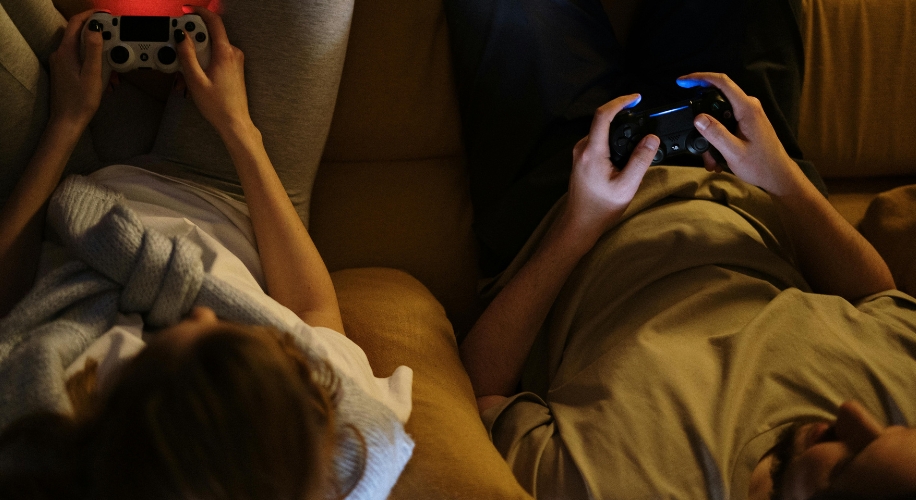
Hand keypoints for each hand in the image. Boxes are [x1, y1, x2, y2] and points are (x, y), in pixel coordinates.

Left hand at [48, 10, 106, 128]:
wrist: (68, 121)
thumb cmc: (80, 102)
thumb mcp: (92, 75)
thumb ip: (94, 50)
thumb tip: (96, 28)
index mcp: (66, 52)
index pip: (76, 23)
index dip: (91, 15)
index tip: (106, 15)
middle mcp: (61, 55)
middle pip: (81, 35)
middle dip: (101, 39)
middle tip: (116, 46)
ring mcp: (62, 63)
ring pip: (83, 49)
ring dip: (100, 55)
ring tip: (113, 71)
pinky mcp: (65, 71)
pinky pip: (81, 59)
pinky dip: (95, 63)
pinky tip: (105, 77)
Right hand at [175, 6, 252, 137]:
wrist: (234, 122)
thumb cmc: (218, 106)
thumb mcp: (195, 80)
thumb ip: (187, 55)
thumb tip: (182, 36)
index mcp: (225, 53)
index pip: (214, 21)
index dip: (198, 12)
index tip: (186, 11)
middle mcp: (233, 53)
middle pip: (208, 36)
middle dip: (191, 44)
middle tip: (179, 58)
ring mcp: (235, 60)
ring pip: (210, 48)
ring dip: (195, 58)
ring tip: (186, 77)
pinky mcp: (233, 67)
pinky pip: (215, 57)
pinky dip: (203, 64)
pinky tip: (196, 79)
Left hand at [563, 94, 658, 242]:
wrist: (581, 222)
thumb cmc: (601, 208)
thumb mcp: (626, 185)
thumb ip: (640, 160)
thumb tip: (652, 138)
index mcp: (592, 151)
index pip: (603, 115)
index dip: (620, 102)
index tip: (636, 98)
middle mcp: (582, 148)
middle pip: (603, 121)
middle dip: (623, 115)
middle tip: (642, 117)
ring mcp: (580, 153)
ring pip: (601, 131)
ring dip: (618, 129)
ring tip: (637, 135)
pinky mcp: (582, 159)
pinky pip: (599, 141)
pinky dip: (613, 139)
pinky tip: (625, 151)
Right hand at [677, 72, 804, 195]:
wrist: (778, 175)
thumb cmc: (760, 165)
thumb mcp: (733, 152)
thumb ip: (715, 133)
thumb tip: (698, 118)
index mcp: (747, 108)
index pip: (722, 82)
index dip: (699, 78)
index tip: (682, 82)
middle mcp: (748, 106)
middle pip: (716, 100)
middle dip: (702, 119)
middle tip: (694, 138)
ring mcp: (748, 114)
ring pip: (719, 115)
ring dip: (710, 134)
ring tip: (710, 158)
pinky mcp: (746, 122)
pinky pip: (725, 123)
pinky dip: (717, 138)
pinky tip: (716, 156)